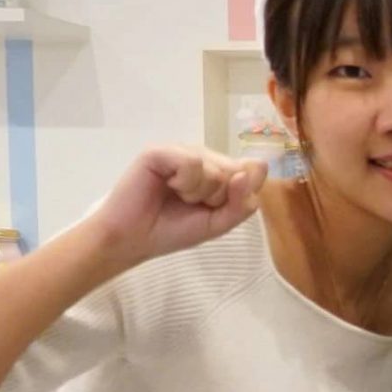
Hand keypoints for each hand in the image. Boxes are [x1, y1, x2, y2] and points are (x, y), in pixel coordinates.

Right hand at [88, 147, 267, 262]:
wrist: (134, 240)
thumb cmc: (173, 230)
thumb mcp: (219, 223)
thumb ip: (243, 201)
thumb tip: (257, 167)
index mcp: (217, 169)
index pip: (253, 171)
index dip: (239, 195)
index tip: (214, 208)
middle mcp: (202, 156)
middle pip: (237, 170)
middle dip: (219, 197)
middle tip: (192, 205)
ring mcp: (181, 151)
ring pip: (216, 168)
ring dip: (201, 193)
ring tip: (178, 197)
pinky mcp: (160, 151)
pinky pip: (192, 163)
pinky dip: (186, 183)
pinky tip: (169, 187)